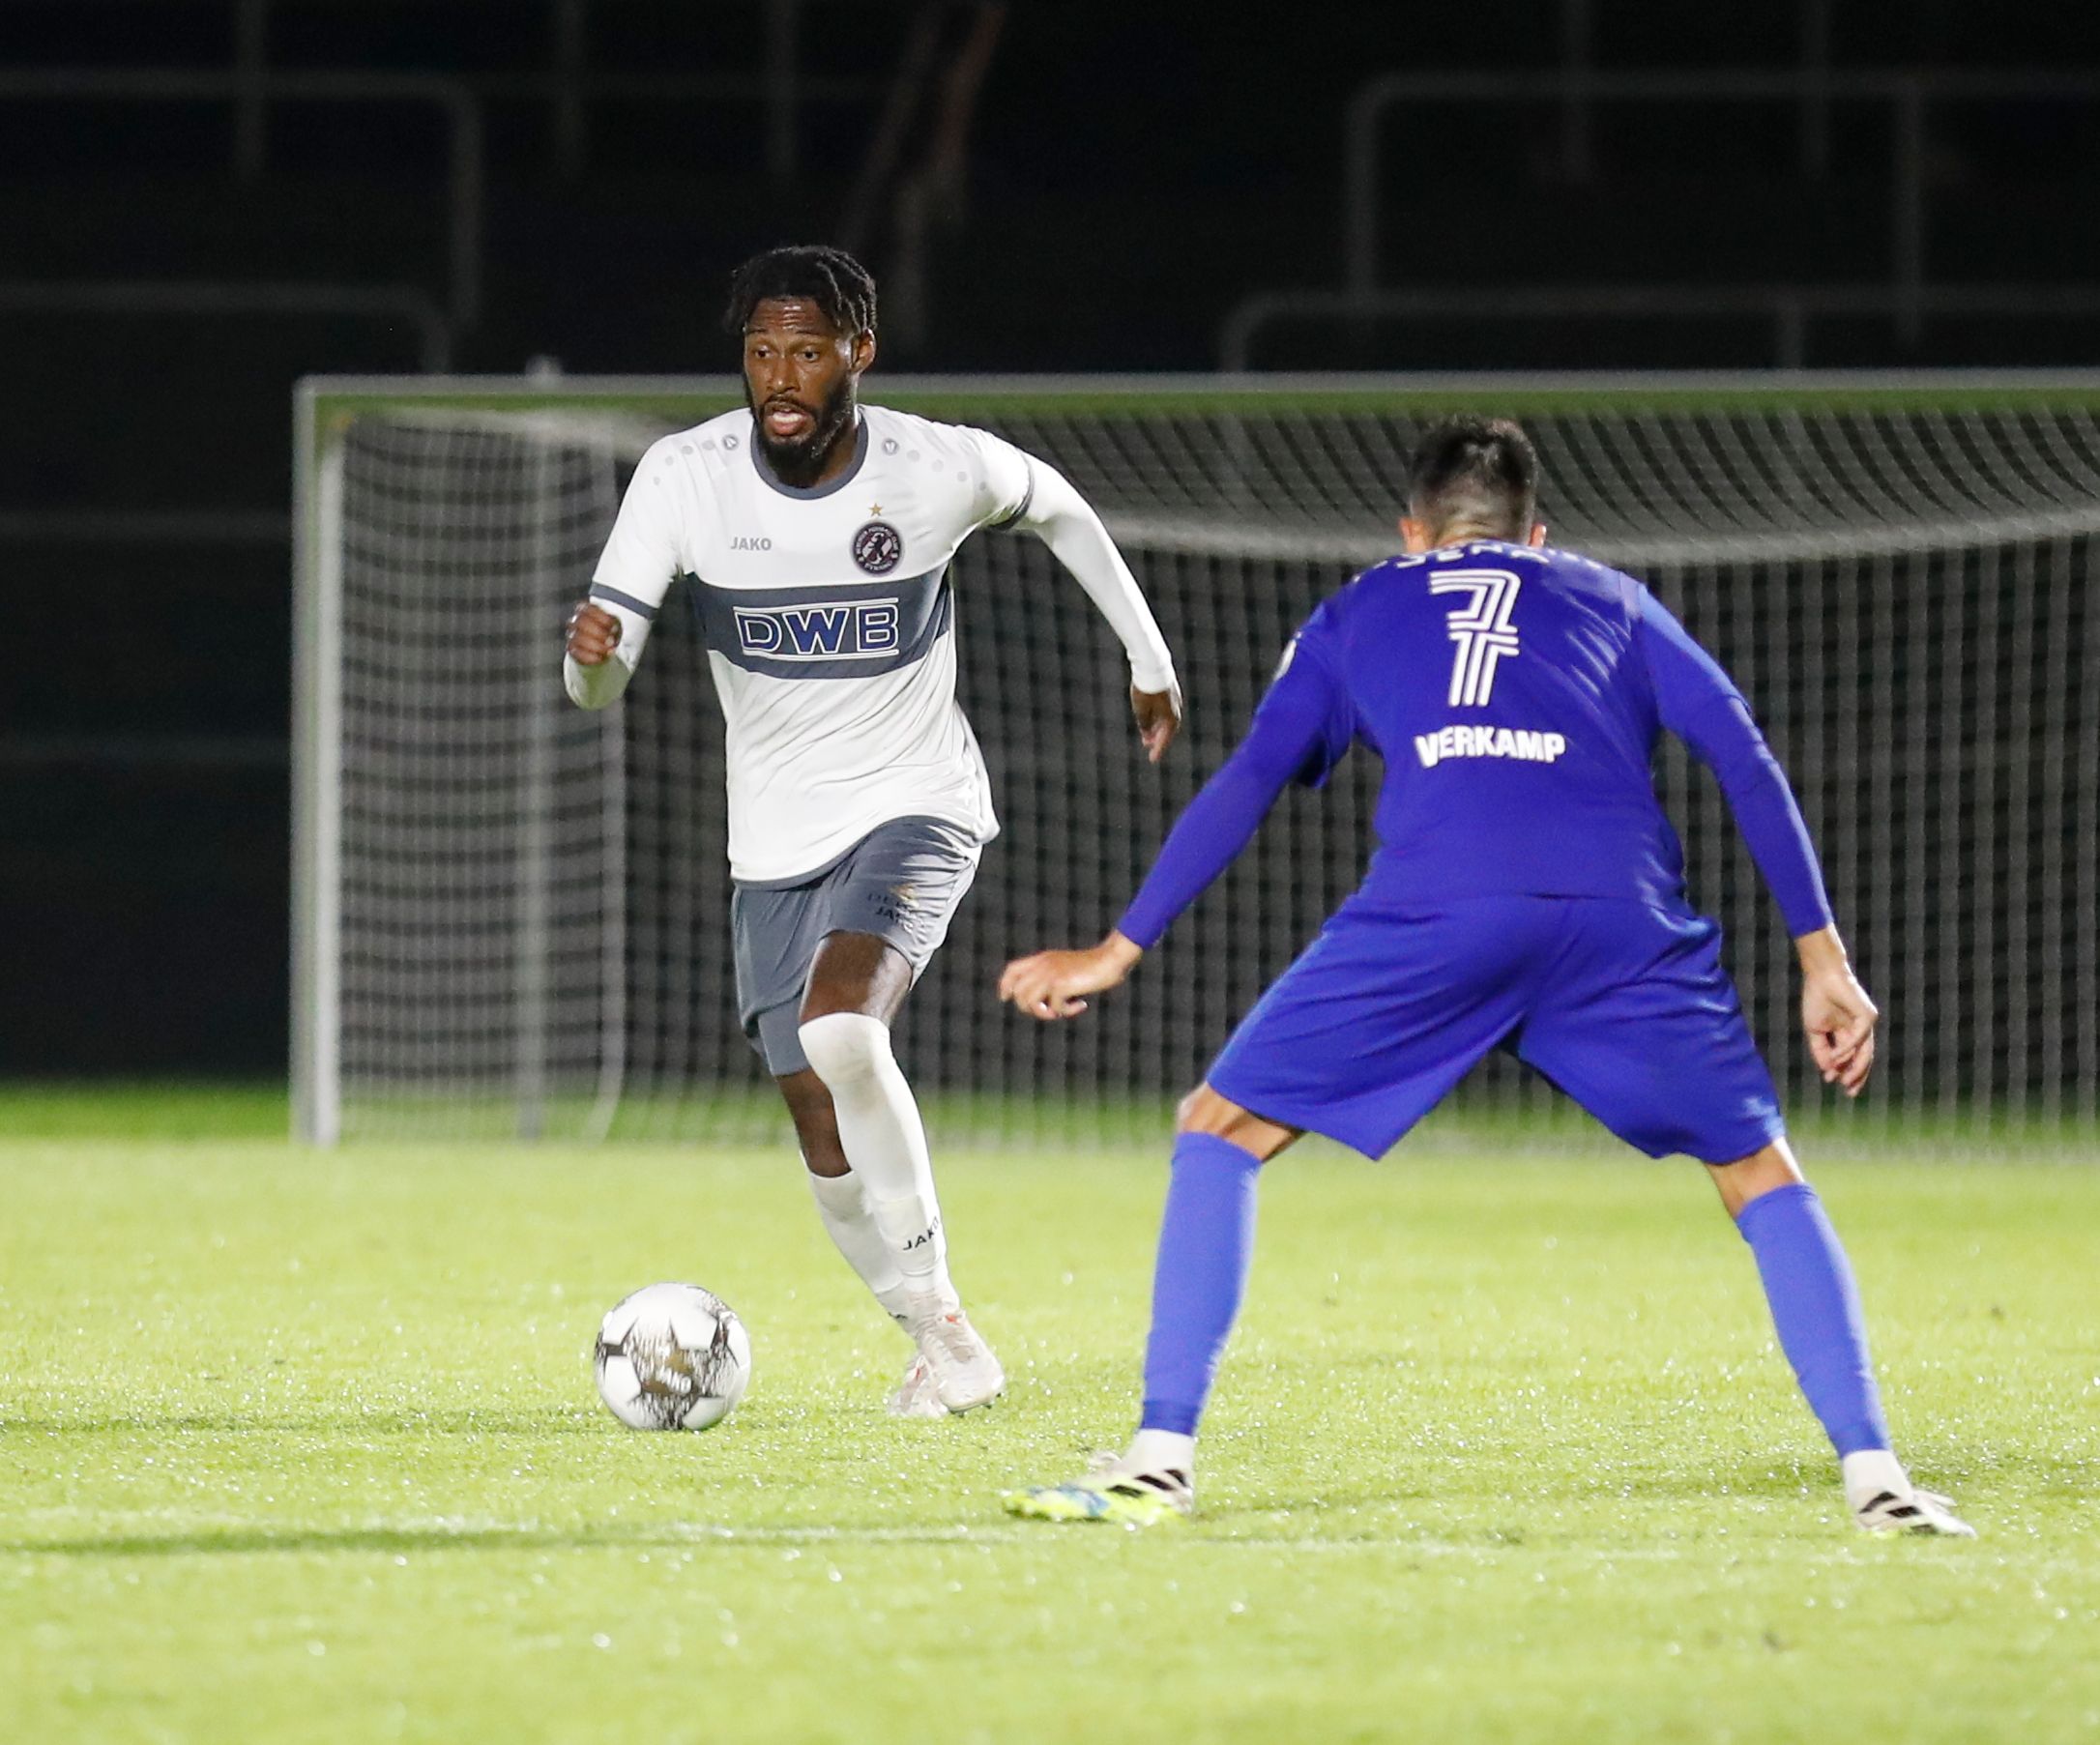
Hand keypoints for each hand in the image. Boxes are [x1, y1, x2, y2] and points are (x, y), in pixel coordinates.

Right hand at [566, 601, 621, 665]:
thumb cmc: (609, 632)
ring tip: (609, 651)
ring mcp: (572, 636)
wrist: (602, 648)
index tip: (613, 625)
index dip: (600, 617)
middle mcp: (575, 622)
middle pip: (582, 622)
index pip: (587, 609)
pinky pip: (577, 653)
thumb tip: (614, 631)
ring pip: (578, 638)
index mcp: (585, 611)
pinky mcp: (572, 650)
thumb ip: (614, 625)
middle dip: (599, 632)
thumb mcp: (614, 624)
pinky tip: (601, 658)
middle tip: (612, 640)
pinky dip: (590, 657)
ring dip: (596, 646)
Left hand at [998, 932, 1143, 1020]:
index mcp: (1041, 959)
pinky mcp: (1061, 984)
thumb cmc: (1092, 966)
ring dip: (1046, 1014)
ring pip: (1030, 1003)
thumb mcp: (1066, 968)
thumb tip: (1044, 1002)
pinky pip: (1054, 1008)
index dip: (1005, 984)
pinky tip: (1082, 1005)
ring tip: (1062, 1012)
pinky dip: (1067, 1012)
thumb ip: (1052, 978)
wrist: (1109, 959)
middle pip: (1018, 993)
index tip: (1005, 997)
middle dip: (1030, 1009)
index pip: (1012, 969)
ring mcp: (1050, 975)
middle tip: (1051, 1012)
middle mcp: (1042, 966)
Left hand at [1131, 682, 1181, 763]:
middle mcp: (1175, 709)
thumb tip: (1146, 734)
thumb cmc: (1146, 689)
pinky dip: (1158, 716)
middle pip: (1168, 729)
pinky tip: (1150, 716)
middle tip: (1147, 745)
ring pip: (1166, 718)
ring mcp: (1174, 699)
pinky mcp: (1171, 690)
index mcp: (1171, 717)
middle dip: (1157, 738)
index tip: (1152, 759)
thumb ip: (1144, 724)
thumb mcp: (1141, 710)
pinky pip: (1166, 708)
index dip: (1158, 750)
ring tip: (1146, 732)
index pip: (1165, 739)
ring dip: (1157, 727)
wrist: (1153, 664)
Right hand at [1797, 927, 1876, 1096]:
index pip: (1853, 1057)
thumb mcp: (1815, 1030)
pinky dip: (1847, 1050)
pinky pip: (1859, 1038)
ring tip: (1845, 1081)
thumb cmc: (1817, 999)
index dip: (1845, 1071)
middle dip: (1856, 1075)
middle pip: (1863, 1058)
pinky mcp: (1868, 1016)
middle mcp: (1861, 1029)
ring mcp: (1866, 1023)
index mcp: (1849, 1032)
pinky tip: (1836, 1058)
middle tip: (1849, 1091)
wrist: (1821, 976)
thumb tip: (1827, 1071)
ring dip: (1855, 1067)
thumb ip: (1821, 1050)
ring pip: (1865, 1051)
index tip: (1835, 1084)